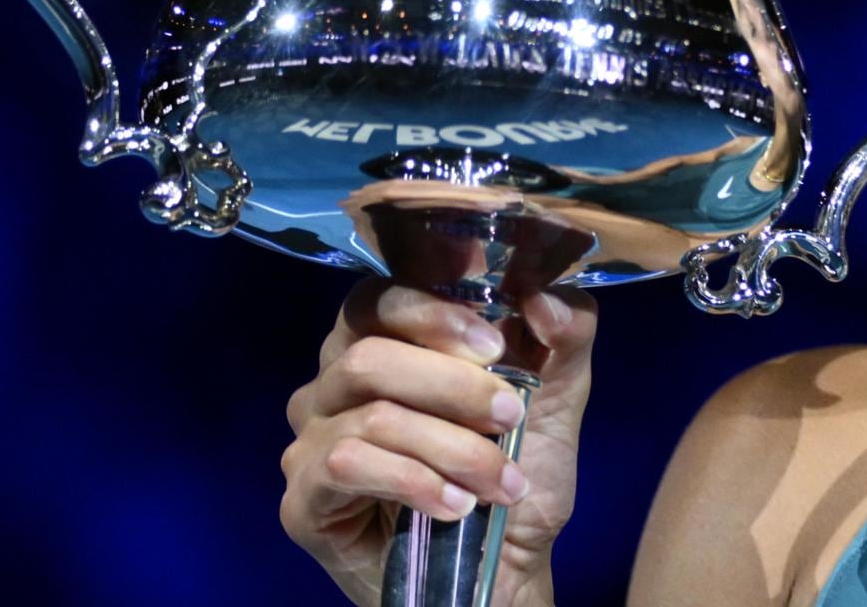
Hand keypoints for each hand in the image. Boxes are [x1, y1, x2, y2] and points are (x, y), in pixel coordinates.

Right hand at [279, 277, 596, 605]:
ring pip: (371, 415)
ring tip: (501, 481)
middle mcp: (332, 386)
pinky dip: (415, 482)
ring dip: (451, 447)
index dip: (433, 314)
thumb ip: (565, 336)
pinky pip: (348, 466)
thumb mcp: (557, 398)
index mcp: (380, 344)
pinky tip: (457, 506)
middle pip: (370, 355)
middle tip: (510, 417)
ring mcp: (310, 443)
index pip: (379, 299)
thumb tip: (545, 296)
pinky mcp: (302, 501)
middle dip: (454, 386)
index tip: (495, 344)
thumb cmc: (518, 472)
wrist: (506, 570)